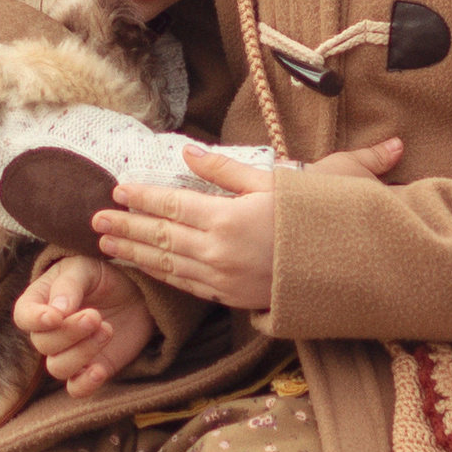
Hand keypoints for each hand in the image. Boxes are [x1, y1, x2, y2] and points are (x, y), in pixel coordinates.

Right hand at [15, 254, 156, 396]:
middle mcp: (48, 332)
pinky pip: (76, 390)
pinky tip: (100, 370)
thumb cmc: (103, 277)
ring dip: (81, 353)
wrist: (135, 295)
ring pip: (57, 368)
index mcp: (40, 303)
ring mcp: (67, 354)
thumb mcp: (85, 269)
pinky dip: (85, 384)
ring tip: (106, 330)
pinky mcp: (88, 371)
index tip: (54, 316)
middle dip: (69, 332)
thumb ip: (68, 285)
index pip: (23, 316)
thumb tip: (56, 310)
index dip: (35, 320)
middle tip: (94, 316)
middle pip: (43, 343)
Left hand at [94, 136, 402, 312]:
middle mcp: (220, 254)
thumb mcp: (276, 182)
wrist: (357, 268)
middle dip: (125, 229)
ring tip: (107, 245)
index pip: (171, 206)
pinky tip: (146, 267)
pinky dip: (161, 275)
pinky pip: (188, 285)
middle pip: (160, 239)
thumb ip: (226, 170)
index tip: (116, 190)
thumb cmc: (323, 217)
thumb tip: (187, 153)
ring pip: (168, 266)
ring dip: (135, 254)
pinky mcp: (235, 298)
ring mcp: (225, 280)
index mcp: (229, 219)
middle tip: (93, 221)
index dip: (141, 198)